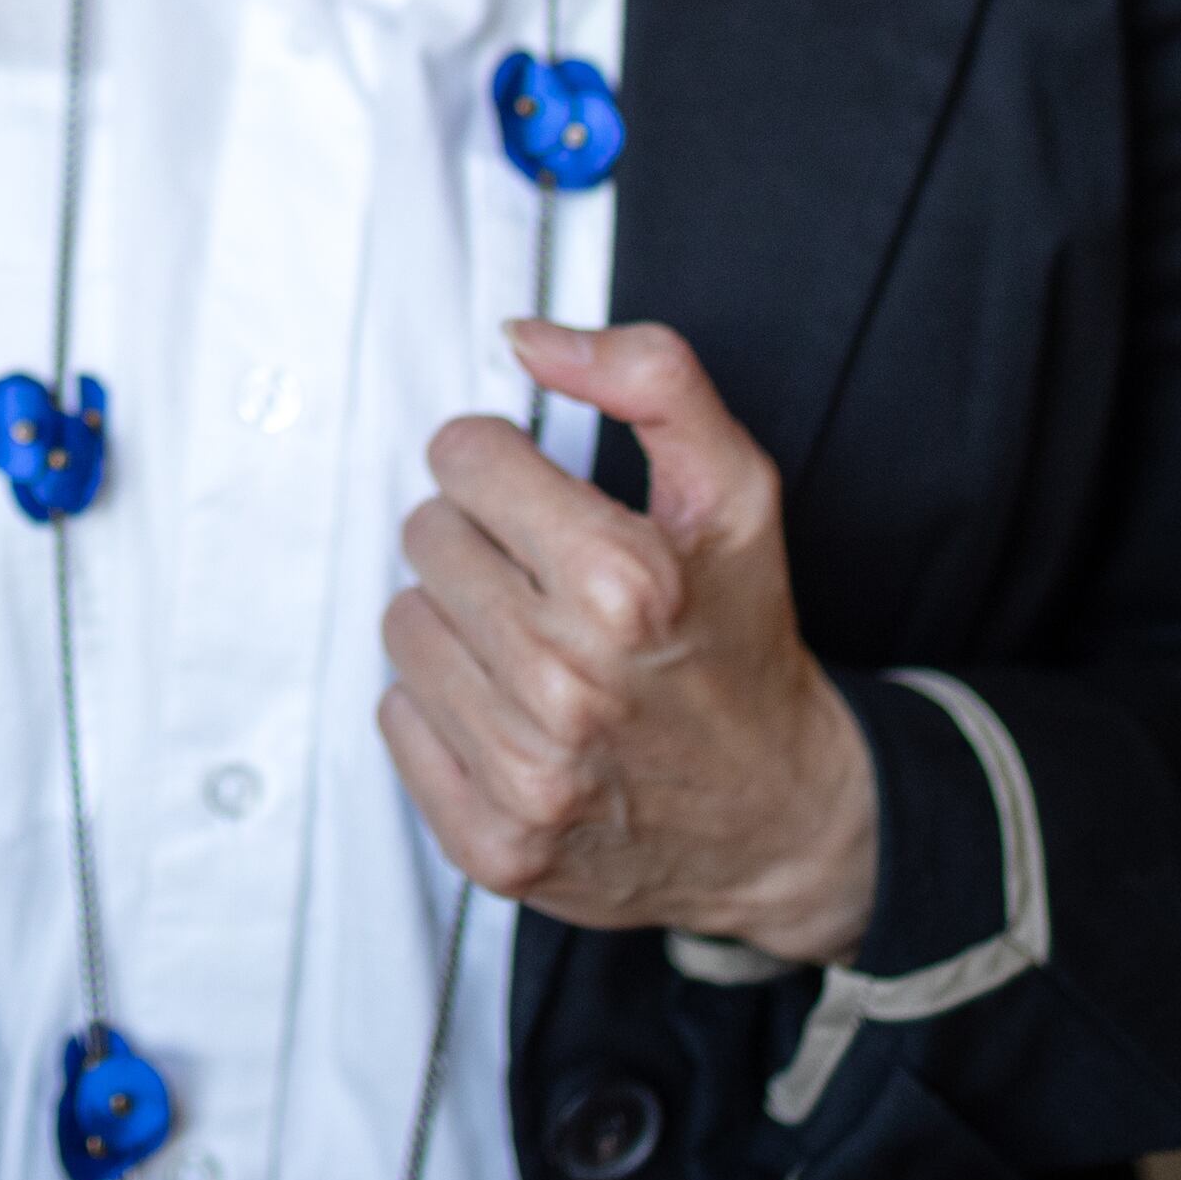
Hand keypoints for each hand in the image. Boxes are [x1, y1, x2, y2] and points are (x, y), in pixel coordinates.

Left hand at [377, 317, 878, 962]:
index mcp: (624, 583)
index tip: (538, 497)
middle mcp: (567, 683)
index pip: (463, 459)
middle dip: (481, 540)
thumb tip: (526, 338)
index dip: (501, 465)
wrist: (782, 818)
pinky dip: (445, 707)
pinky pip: (398, 719)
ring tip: (534, 644)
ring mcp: (525, 773)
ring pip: (404, 625)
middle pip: (426, 538)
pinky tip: (514, 712)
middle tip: (545, 576)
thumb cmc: (744, 645)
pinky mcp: (493, 841)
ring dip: (458, 621)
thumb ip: (650, 379)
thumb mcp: (735, 490)